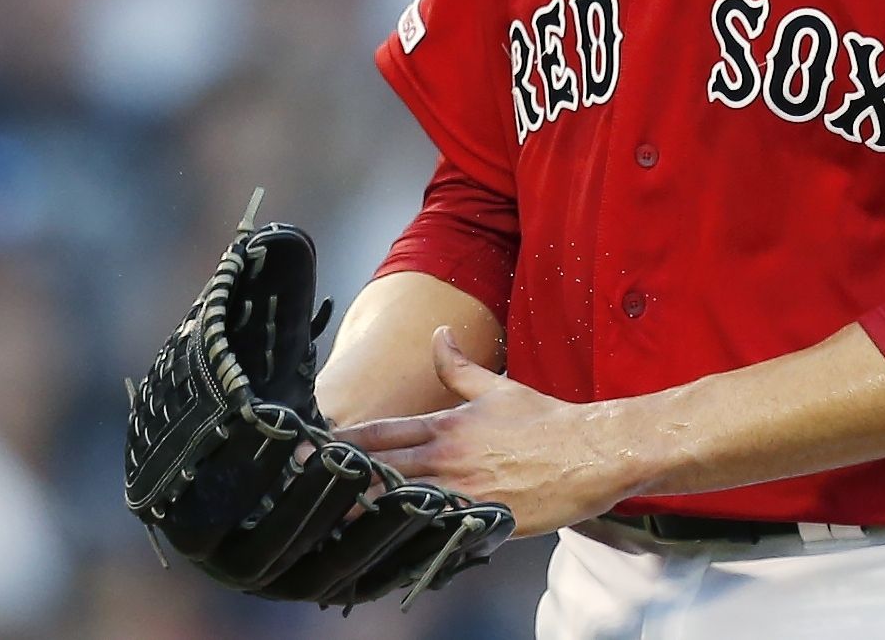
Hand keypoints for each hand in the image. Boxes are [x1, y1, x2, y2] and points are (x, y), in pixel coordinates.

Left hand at [335, 327, 650, 538]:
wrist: (590, 453)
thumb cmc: (545, 420)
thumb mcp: (497, 388)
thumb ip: (458, 366)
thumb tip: (437, 333)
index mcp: (446, 426)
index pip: (379, 434)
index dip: (339, 442)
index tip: (305, 445)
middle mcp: (447, 460)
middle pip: (378, 472)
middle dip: (336, 480)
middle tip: (294, 486)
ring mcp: (462, 494)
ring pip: (398, 506)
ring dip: (361, 513)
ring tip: (321, 521)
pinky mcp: (480, 522)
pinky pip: (433, 535)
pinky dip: (405, 540)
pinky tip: (380, 551)